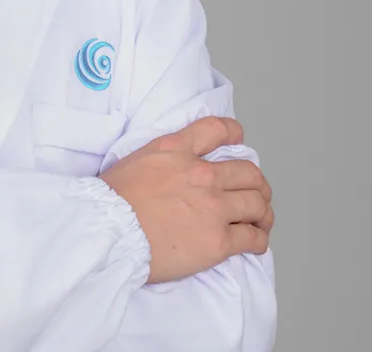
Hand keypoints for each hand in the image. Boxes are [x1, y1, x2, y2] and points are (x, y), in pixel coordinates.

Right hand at [99, 116, 273, 284]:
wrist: (110, 230)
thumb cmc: (112, 200)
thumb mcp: (135, 160)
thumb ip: (161, 159)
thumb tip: (168, 171)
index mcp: (176, 150)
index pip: (217, 130)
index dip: (234, 134)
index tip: (238, 142)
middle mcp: (200, 173)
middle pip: (248, 172)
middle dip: (256, 183)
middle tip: (254, 193)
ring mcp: (213, 207)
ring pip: (257, 203)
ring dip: (262, 212)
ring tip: (259, 220)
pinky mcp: (219, 240)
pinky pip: (253, 238)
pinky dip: (258, 239)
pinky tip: (254, 241)